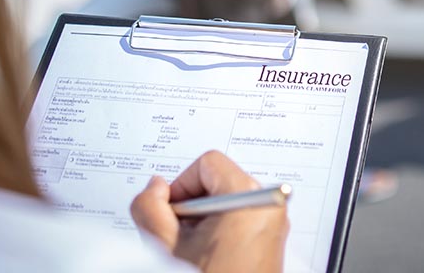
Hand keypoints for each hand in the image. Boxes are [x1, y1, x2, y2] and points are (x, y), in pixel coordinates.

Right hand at [131, 150, 288, 272]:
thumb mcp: (167, 246)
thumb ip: (150, 208)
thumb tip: (153, 189)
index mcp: (250, 197)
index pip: (208, 163)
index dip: (180, 186)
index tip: (169, 213)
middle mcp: (269, 206)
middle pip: (218, 182)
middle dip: (190, 209)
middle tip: (177, 238)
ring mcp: (273, 224)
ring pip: (226, 204)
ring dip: (202, 224)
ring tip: (192, 254)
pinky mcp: (272, 241)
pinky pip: (240, 221)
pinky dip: (217, 234)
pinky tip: (205, 259)